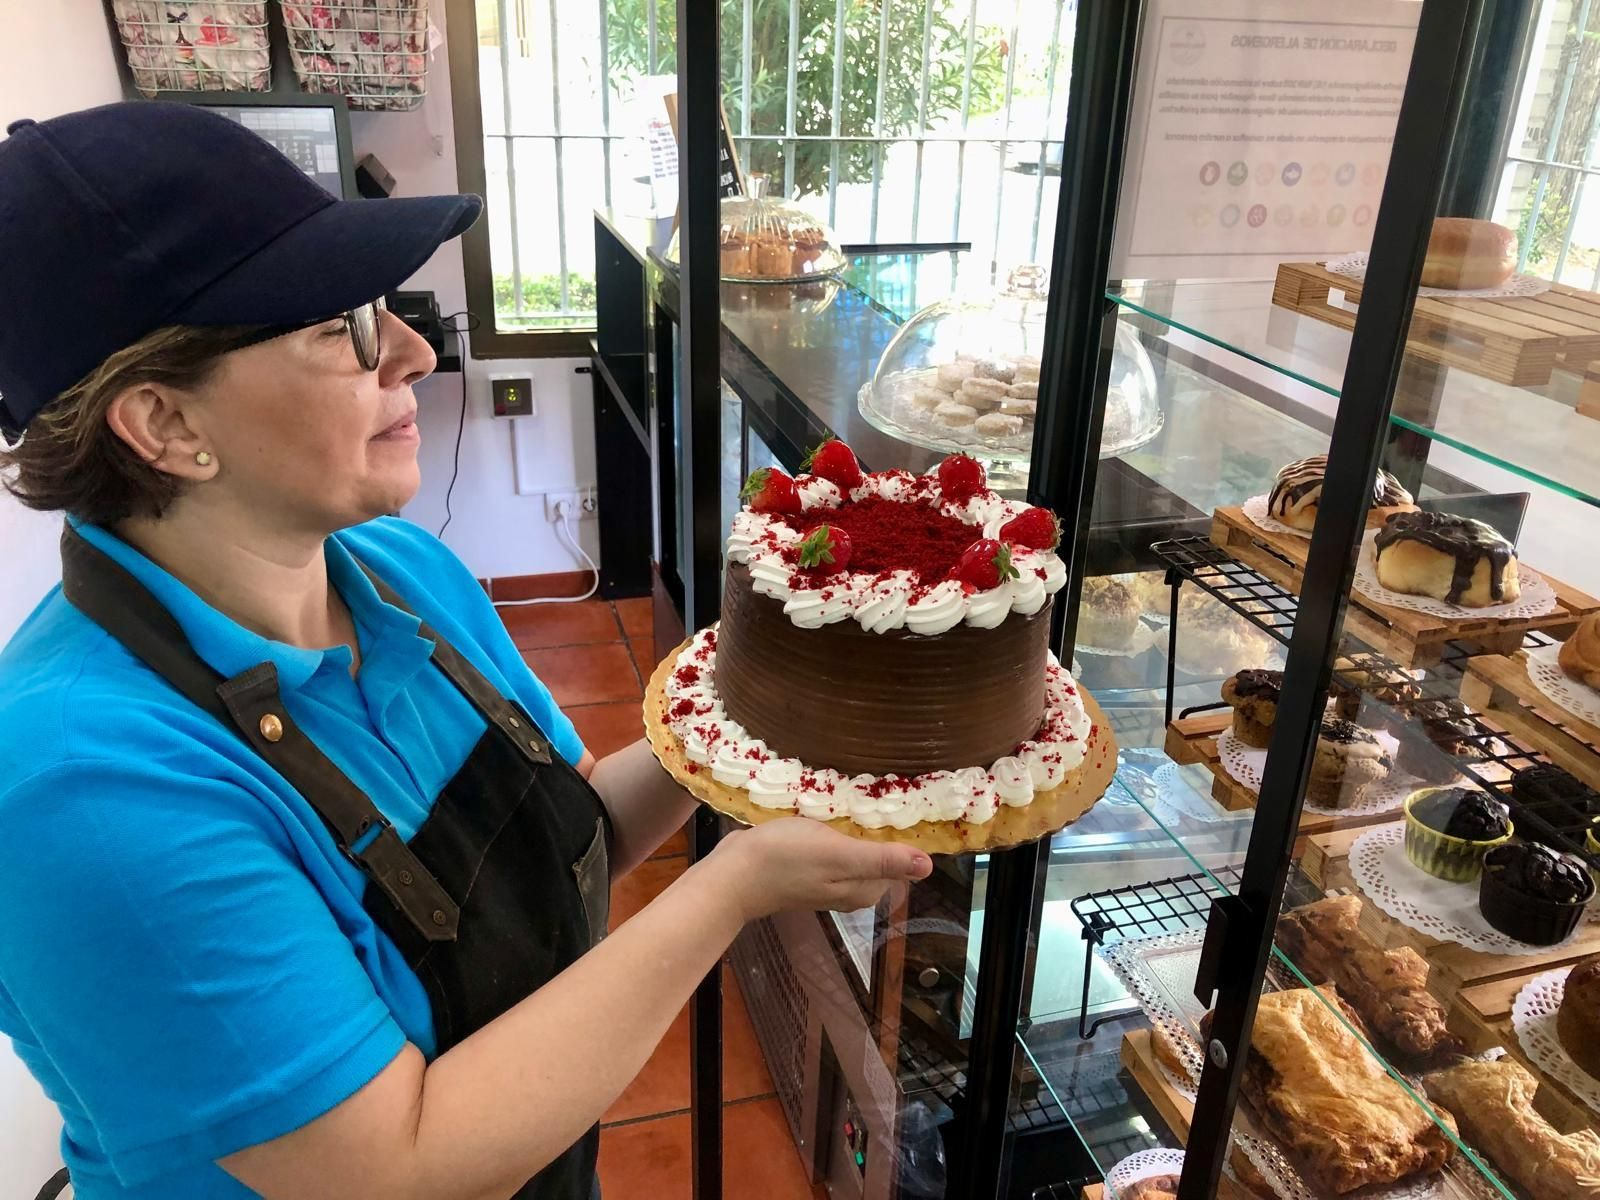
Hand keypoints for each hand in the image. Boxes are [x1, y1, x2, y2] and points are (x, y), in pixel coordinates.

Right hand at [711, 818, 933, 921]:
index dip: (901, 835)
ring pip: (855, 851)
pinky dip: (834, 831)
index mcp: (864, 889)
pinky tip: (825, 815)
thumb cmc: (785, 860)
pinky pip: (833, 848)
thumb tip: (929, 866)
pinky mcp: (807, 871)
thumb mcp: (838, 854)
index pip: (899, 863)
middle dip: (878, 829)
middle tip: (873, 795)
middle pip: (878, 856)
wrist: (732, 874)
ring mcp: (827, 882)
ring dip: (855, 828)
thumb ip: (882, 860)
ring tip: (849, 800)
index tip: (898, 804)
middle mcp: (850, 890)